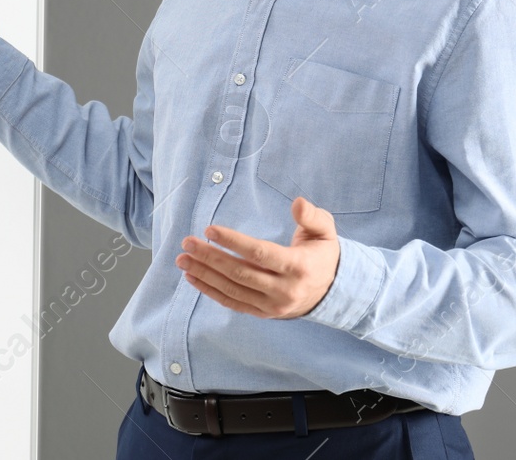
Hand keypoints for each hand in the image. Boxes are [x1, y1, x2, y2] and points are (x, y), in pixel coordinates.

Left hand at [174, 196, 339, 318]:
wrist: (333, 292)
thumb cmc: (323, 254)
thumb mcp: (325, 231)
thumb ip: (312, 216)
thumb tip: (298, 203)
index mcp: (298, 267)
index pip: (259, 253)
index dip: (233, 241)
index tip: (209, 230)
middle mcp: (284, 290)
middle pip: (240, 273)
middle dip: (210, 257)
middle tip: (187, 242)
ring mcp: (272, 305)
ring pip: (232, 290)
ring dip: (204, 274)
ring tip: (182, 259)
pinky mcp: (263, 313)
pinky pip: (233, 303)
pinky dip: (211, 291)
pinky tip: (193, 278)